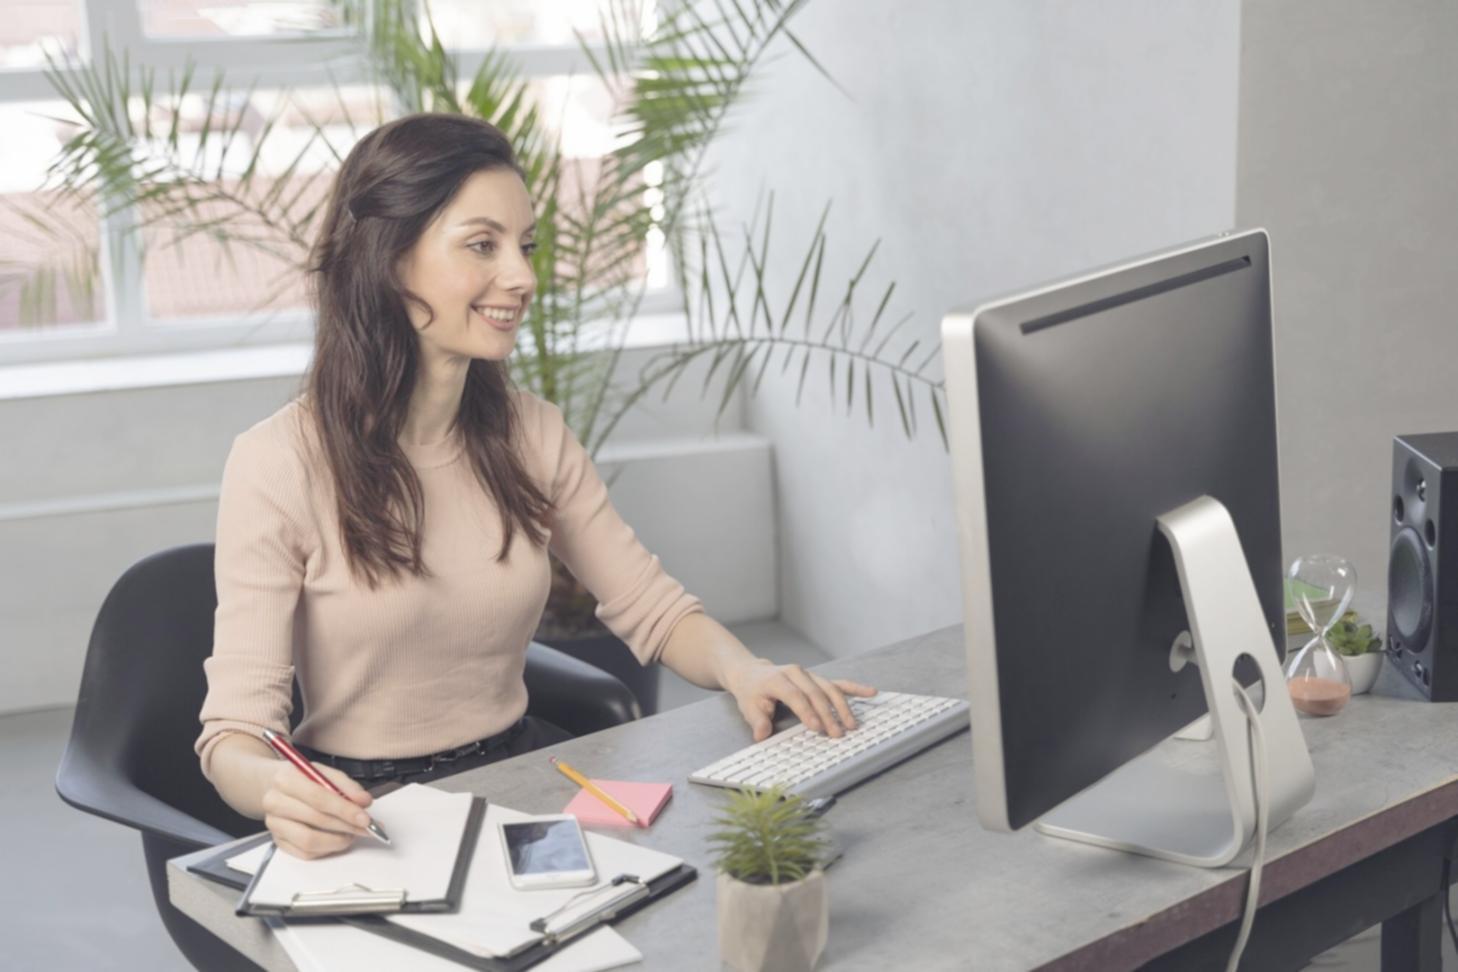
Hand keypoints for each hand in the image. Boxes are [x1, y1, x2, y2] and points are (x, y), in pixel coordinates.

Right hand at [260, 761, 374, 859]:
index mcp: (286, 779)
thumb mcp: (325, 773)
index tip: (365, 818)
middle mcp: (274, 802)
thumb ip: (346, 786)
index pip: (318, 797)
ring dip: (337, 840)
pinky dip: (326, 849)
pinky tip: (337, 840)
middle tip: (367, 828)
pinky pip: (305, 853)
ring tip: (352, 833)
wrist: (276, 787)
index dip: (344, 809)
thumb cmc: (304, 780)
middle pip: (316, 819)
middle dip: (346, 826)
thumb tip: (364, 801)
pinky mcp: (277, 841)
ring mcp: (274, 824)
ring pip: (309, 841)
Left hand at [726, 660, 876, 740]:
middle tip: (837, 733)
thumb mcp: (748, 706)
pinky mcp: (817, 678)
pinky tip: (870, 692)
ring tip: (852, 724)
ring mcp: (809, 674)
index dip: (806, 711)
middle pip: (816, 693)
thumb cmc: (752, 692)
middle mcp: (796, 673)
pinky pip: (838, 683)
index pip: (795, 696)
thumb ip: (757, 720)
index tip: (817, 727)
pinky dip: (855, 688)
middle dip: (828, 714)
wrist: (753, 673)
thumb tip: (761, 735)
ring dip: (843, 706)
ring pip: (829, 688)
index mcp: (777, 679)